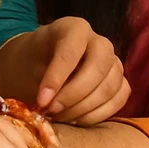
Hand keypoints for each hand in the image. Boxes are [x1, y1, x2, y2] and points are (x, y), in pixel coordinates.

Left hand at [0, 17, 128, 123]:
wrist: (41, 67)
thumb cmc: (33, 63)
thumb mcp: (28, 64)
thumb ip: (38, 80)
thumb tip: (47, 104)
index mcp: (74, 28)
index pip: (71, 50)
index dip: (57, 77)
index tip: (41, 101)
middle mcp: (99, 41)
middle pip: (98, 68)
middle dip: (73, 95)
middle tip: (51, 111)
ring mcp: (113, 62)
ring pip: (110, 86)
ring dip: (84, 108)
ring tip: (60, 116)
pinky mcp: (120, 82)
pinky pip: (119, 99)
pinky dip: (98, 114)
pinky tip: (76, 119)